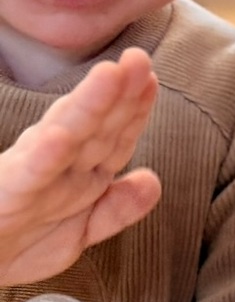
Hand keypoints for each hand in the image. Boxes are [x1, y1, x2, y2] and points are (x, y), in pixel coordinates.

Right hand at [0, 48, 160, 284]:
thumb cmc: (17, 243)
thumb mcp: (77, 233)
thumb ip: (116, 209)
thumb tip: (153, 180)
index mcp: (78, 173)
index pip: (113, 136)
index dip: (134, 109)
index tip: (152, 79)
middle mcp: (57, 166)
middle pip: (94, 126)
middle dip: (118, 92)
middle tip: (138, 58)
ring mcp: (30, 176)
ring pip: (64, 136)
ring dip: (87, 105)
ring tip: (109, 75)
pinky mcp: (6, 194)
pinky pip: (28, 174)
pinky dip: (43, 156)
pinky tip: (58, 137)